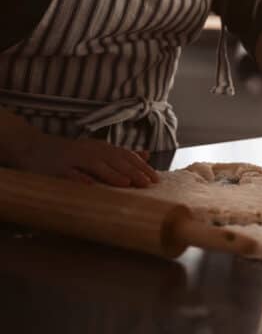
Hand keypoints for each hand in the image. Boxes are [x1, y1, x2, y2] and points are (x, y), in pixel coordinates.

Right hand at [14, 132, 159, 187]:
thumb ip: (120, 154)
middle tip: (147, 184)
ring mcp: (73, 158)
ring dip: (112, 175)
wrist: (33, 147)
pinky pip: (70, 174)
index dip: (141, 167)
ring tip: (127, 184)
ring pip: (96, 166)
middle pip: (115, 160)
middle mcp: (89, 151)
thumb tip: (146, 154)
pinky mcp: (56, 168)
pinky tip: (90, 186)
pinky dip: (80, 179)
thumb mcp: (96, 150)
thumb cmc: (70, 153)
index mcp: (101, 148)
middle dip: (132, 172)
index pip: (125, 156)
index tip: (156, 179)